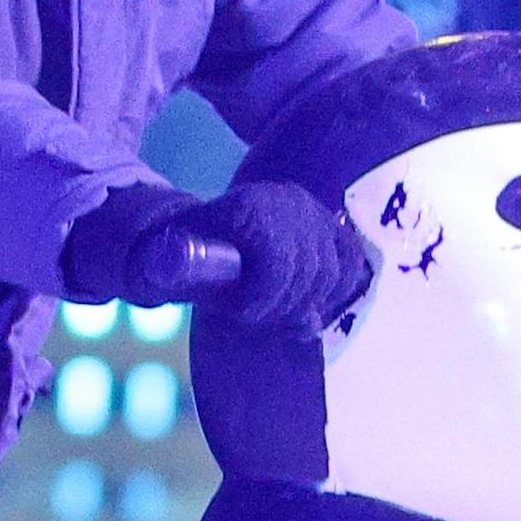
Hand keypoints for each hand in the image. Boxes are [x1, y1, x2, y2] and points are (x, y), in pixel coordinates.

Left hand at [73, 182, 373, 337]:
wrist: (212, 229)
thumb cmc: (188, 249)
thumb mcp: (169, 256)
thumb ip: (174, 264)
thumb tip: (172, 265)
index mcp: (251, 206)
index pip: (278, 264)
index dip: (264, 300)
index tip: (243, 313)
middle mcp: (290, 202)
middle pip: (308, 274)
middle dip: (282, 307)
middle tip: (258, 317)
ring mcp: (315, 213)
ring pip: (332, 275)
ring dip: (306, 304)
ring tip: (278, 313)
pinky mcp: (332, 227)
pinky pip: (351, 264)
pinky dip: (335, 291)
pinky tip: (310, 304)